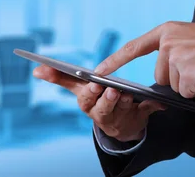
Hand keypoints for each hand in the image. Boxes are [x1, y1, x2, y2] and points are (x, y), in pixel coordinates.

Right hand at [33, 65, 165, 141]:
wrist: (119, 125)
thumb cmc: (97, 99)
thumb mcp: (79, 88)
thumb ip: (59, 78)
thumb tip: (35, 69)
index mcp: (86, 102)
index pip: (83, 96)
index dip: (88, 92)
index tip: (92, 84)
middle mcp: (100, 112)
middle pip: (101, 106)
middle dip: (106, 98)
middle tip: (112, 90)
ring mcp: (118, 118)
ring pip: (121, 110)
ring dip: (125, 102)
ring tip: (129, 94)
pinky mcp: (136, 120)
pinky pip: (144, 113)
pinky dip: (152, 108)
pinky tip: (159, 104)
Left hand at [94, 21, 194, 97]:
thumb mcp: (191, 37)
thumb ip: (173, 48)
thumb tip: (162, 71)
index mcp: (167, 31)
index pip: (134, 47)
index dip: (115, 60)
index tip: (98, 71)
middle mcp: (168, 42)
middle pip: (160, 75)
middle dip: (177, 76)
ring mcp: (175, 58)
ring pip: (172, 85)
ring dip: (188, 83)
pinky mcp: (185, 74)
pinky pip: (184, 92)